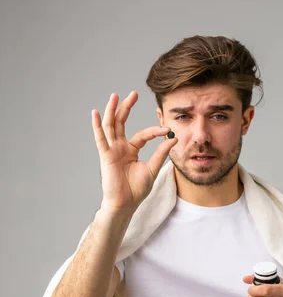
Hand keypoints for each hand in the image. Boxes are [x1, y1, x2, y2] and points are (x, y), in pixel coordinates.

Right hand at [92, 91, 177, 213]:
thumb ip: (161, 153)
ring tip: (115, 96)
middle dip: (127, 107)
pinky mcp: (105, 156)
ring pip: (111, 126)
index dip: (155, 131)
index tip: (167, 129)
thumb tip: (173, 138)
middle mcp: (120, 148)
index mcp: (131, 151)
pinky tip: (96, 113)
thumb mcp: (153, 169)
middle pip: (122, 123)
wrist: (126, 204)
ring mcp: (112, 150)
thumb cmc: (137, 190)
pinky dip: (98, 126)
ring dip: (112, 110)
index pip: (143, 135)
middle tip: (134, 93)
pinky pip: (100, 138)